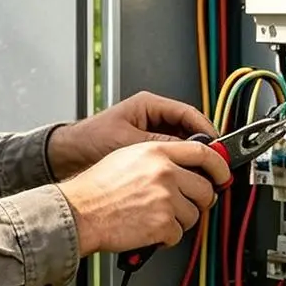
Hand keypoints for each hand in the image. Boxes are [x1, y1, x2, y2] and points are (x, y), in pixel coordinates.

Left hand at [46, 92, 214, 180]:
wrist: (67, 155)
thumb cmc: (89, 140)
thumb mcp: (127, 141)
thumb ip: (158, 144)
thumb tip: (186, 152)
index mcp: (149, 105)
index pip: (188, 114)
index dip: (206, 130)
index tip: (218, 146)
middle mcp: (152, 117)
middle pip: (188, 131)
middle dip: (201, 149)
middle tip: (213, 165)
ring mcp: (149, 134)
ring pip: (180, 146)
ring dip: (189, 161)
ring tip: (199, 175)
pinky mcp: (145, 150)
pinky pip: (168, 157)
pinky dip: (177, 167)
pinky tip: (181, 180)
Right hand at [58, 140, 231, 256]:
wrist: (80, 212)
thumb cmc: (97, 188)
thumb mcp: (128, 157)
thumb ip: (159, 158)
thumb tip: (184, 166)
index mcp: (157, 152)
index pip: (204, 153)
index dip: (219, 166)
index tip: (223, 174)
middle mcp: (165, 172)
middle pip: (205, 188)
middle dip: (198, 201)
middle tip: (183, 206)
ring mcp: (166, 198)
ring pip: (194, 214)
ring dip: (178, 221)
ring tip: (155, 218)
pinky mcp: (163, 223)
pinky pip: (178, 234)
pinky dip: (165, 238)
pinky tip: (148, 230)